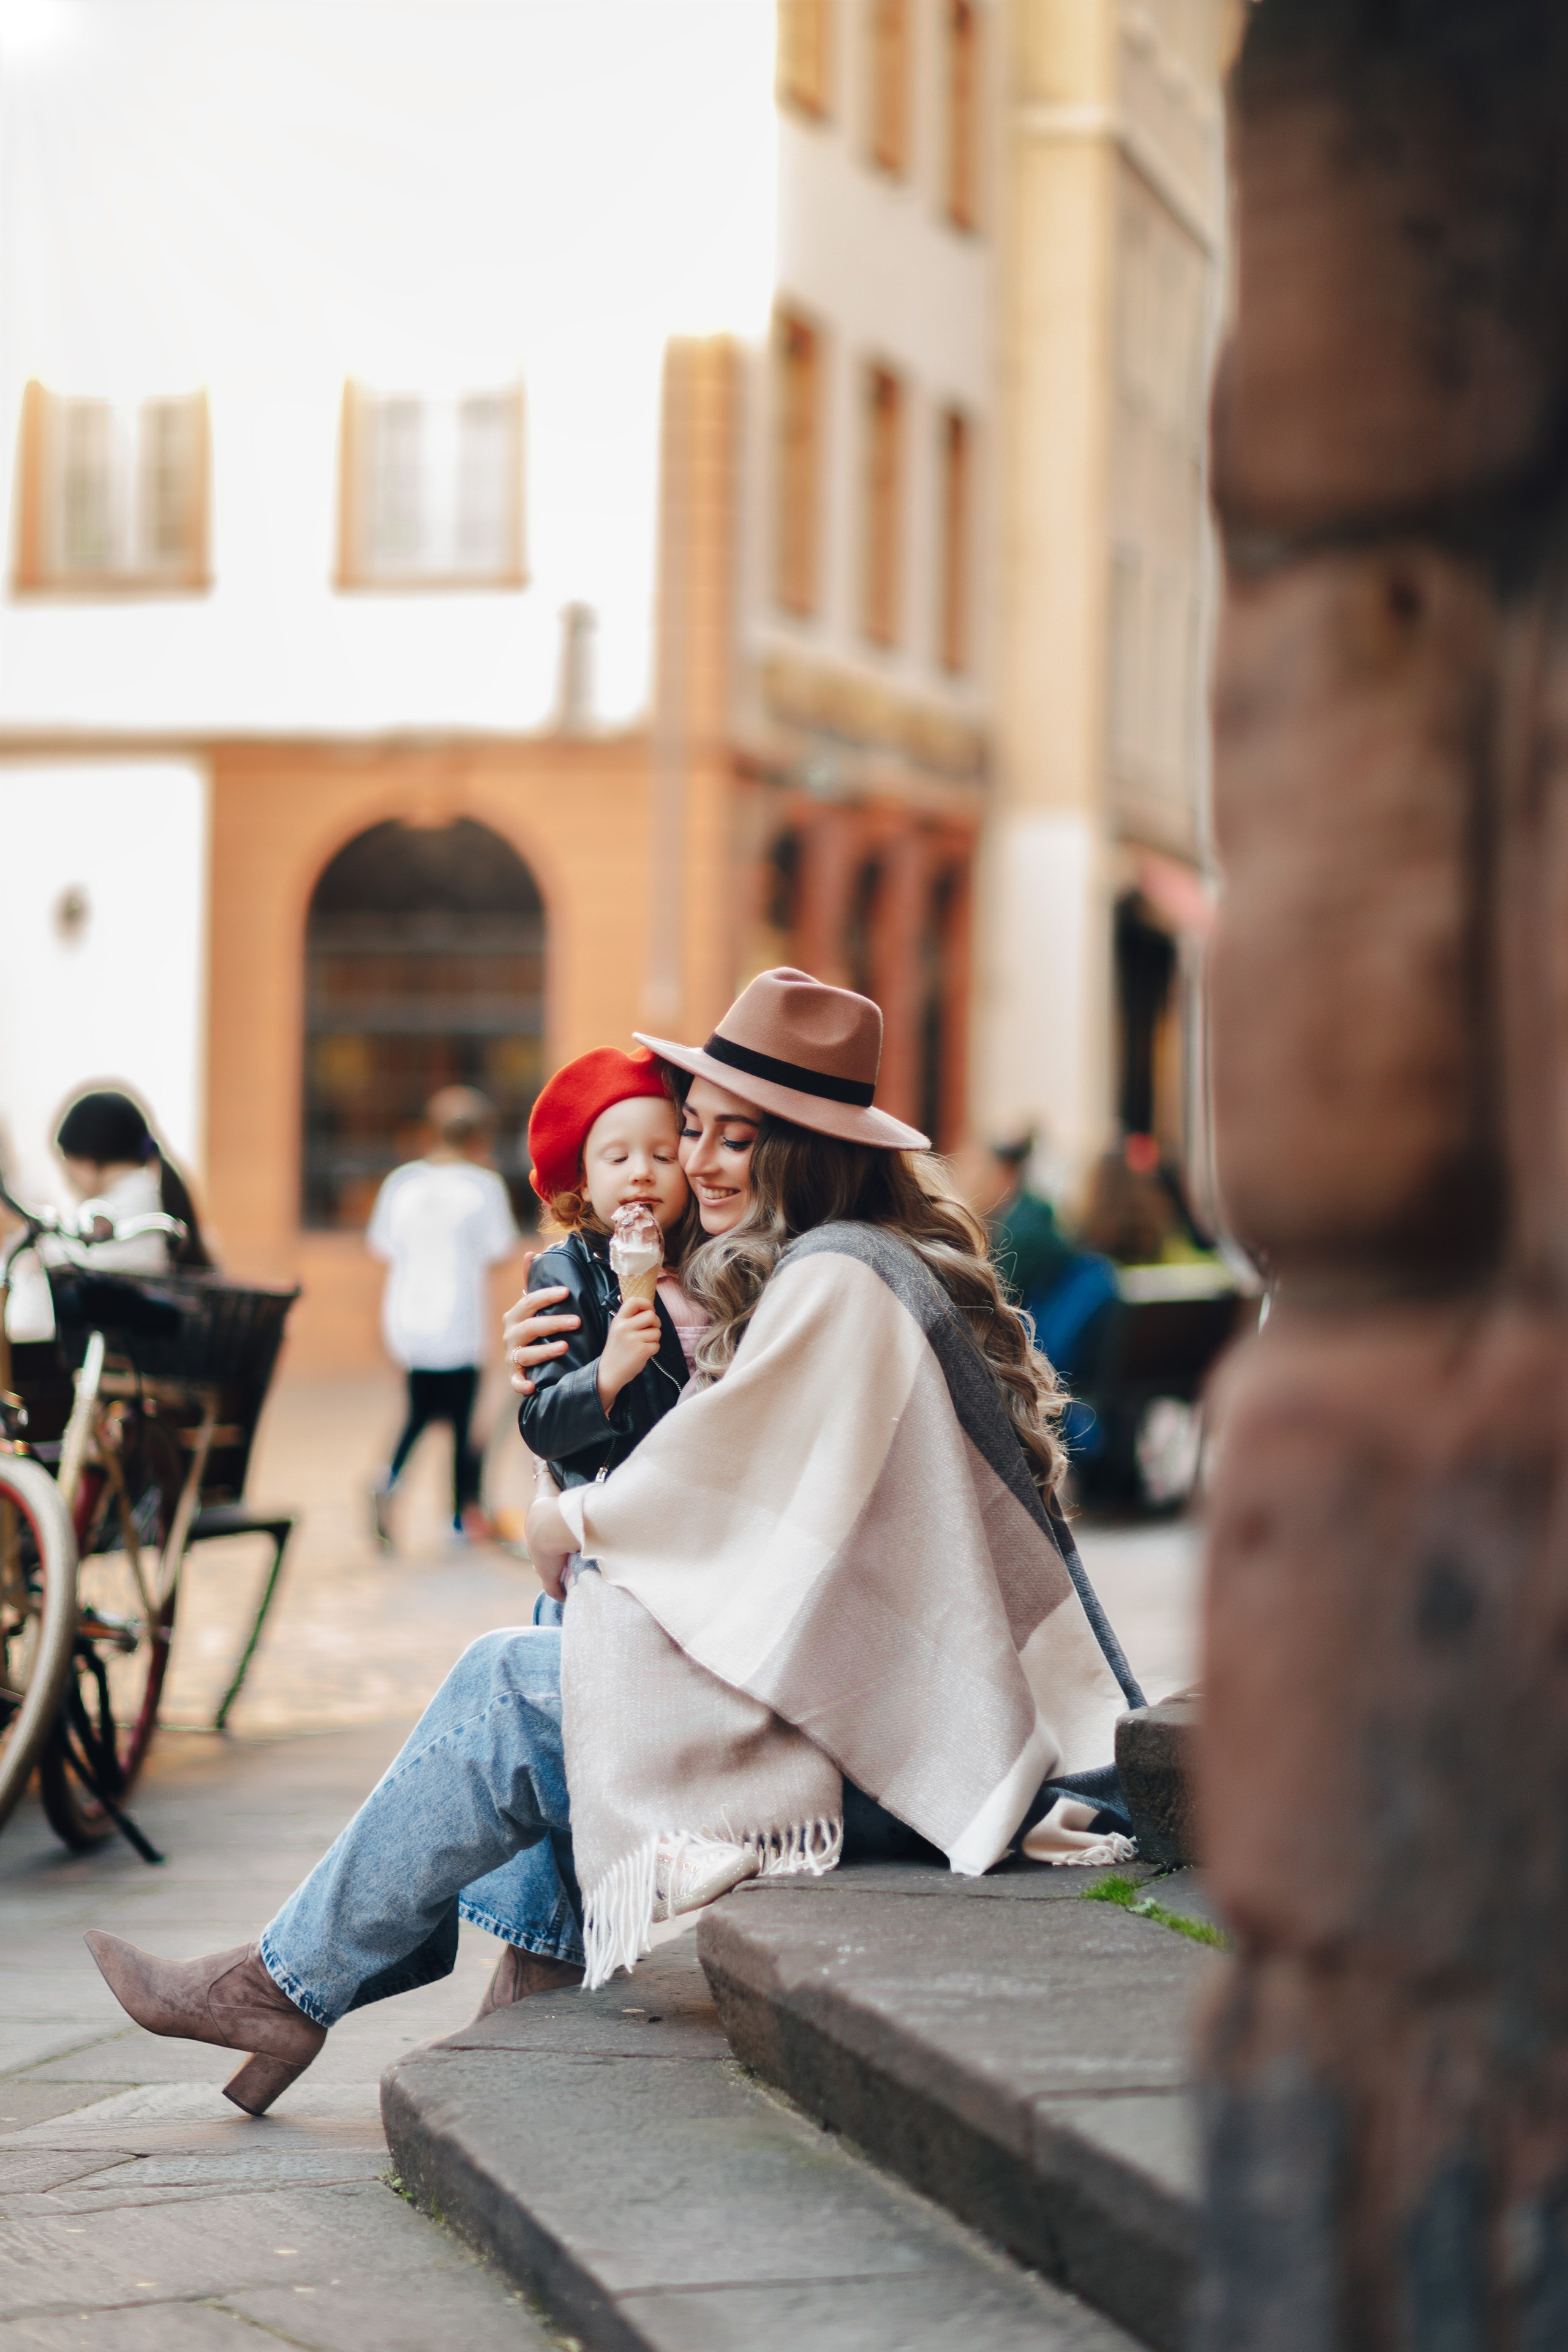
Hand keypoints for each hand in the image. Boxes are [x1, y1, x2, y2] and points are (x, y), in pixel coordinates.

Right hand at [504, 1264, 580, 1395]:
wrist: (525, 1361)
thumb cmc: (533, 1328)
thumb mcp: (531, 1306)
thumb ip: (532, 1281)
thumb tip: (531, 1253)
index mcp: (515, 1315)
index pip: (529, 1301)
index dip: (546, 1296)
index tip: (567, 1292)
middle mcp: (510, 1335)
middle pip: (530, 1327)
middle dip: (554, 1323)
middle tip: (577, 1322)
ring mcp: (512, 1356)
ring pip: (525, 1353)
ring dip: (544, 1351)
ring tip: (564, 1348)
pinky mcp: (515, 1375)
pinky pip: (516, 1381)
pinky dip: (521, 1384)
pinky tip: (532, 1386)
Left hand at [525, 1463, 571, 1594]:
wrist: (549, 1525)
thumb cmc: (549, 1506)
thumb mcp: (546, 1486)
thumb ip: (541, 1470)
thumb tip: (536, 1454)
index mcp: (535, 1527)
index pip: (538, 1534)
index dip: (543, 1538)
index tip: (548, 1542)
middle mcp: (536, 1546)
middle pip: (542, 1555)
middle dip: (550, 1557)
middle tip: (564, 1558)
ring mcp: (541, 1564)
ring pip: (548, 1572)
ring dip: (556, 1576)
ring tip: (570, 1578)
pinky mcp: (548, 1577)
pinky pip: (554, 1589)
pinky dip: (559, 1593)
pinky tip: (565, 1597)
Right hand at [596, 1298, 661, 1412]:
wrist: (609, 1372)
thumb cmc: (617, 1350)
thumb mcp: (617, 1330)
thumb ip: (630, 1319)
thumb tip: (649, 1308)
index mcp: (618, 1320)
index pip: (634, 1301)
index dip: (646, 1303)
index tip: (649, 1310)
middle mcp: (624, 1327)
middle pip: (651, 1315)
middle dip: (656, 1322)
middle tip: (651, 1329)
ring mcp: (633, 1339)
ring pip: (656, 1332)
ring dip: (654, 1339)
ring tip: (643, 1344)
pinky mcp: (641, 1351)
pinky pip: (657, 1345)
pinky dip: (653, 1349)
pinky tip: (643, 1353)